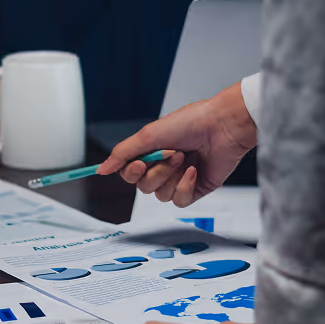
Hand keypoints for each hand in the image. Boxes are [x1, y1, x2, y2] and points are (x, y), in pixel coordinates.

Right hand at [97, 83, 255, 206]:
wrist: (223, 126)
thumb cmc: (190, 123)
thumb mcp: (149, 135)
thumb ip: (123, 153)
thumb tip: (101, 169)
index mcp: (150, 152)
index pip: (129, 173)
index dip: (132, 173)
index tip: (140, 163)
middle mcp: (163, 166)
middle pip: (143, 187)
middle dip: (157, 172)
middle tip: (172, 154)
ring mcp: (179, 178)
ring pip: (160, 195)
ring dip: (171, 177)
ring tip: (185, 158)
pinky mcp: (195, 189)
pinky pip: (179, 200)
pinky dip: (185, 186)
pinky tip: (194, 171)